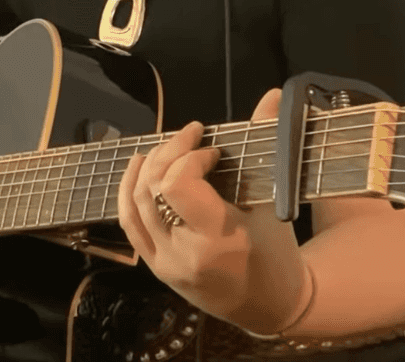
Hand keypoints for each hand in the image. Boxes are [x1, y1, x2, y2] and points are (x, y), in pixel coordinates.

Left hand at [117, 88, 308, 333]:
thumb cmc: (276, 255)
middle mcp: (182, 254)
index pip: (178, 186)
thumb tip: (271, 96)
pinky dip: (128, 190)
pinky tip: (140, 167)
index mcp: (216, 241)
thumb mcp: (275, 202)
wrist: (269, 307)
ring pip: (134, 204)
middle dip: (169, 152)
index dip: (189, 157)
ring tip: (166, 146)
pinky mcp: (154, 267)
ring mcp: (163, 263)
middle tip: (191, 137)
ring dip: (146, 167)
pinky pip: (128, 224)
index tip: (212, 150)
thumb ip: (268, 144)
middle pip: (152, 190)